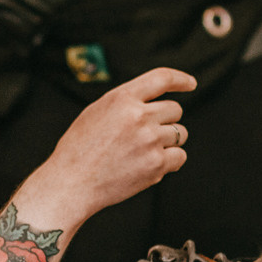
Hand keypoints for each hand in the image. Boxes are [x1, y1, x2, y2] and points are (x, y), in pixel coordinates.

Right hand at [28, 69, 195, 223]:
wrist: (71, 183)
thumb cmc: (79, 150)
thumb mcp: (97, 112)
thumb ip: (125, 103)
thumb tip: (152, 102)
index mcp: (122, 98)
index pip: (162, 78)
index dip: (180, 80)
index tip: (190, 84)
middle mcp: (139, 116)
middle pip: (175, 110)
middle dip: (165, 120)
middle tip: (146, 135)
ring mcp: (150, 140)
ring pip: (180, 133)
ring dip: (168, 141)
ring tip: (143, 151)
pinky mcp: (156, 164)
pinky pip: (180, 156)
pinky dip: (171, 161)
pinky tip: (150, 165)